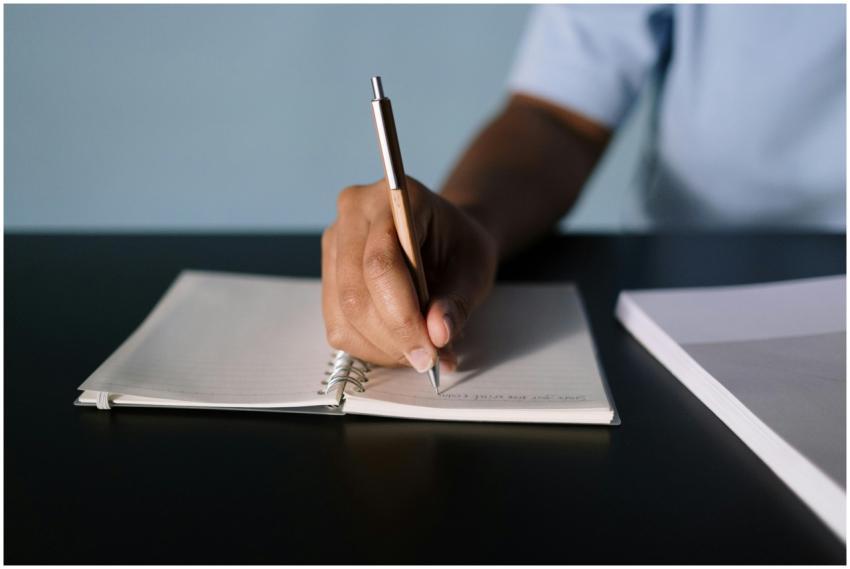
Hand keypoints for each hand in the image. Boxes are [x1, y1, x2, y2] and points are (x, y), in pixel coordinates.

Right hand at [322, 177, 497, 371]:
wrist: (445, 234)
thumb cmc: (460, 246)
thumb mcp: (475, 269)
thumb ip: (458, 301)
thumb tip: (438, 334)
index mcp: (393, 197)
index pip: (380, 263)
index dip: (402, 316)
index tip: (429, 350)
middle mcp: (353, 212)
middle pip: (355, 292)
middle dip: (392, 337)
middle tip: (427, 360)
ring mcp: (334, 240)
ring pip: (343, 312)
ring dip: (381, 346)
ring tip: (417, 352)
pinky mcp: (328, 270)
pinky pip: (338, 323)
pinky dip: (369, 345)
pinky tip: (398, 344)